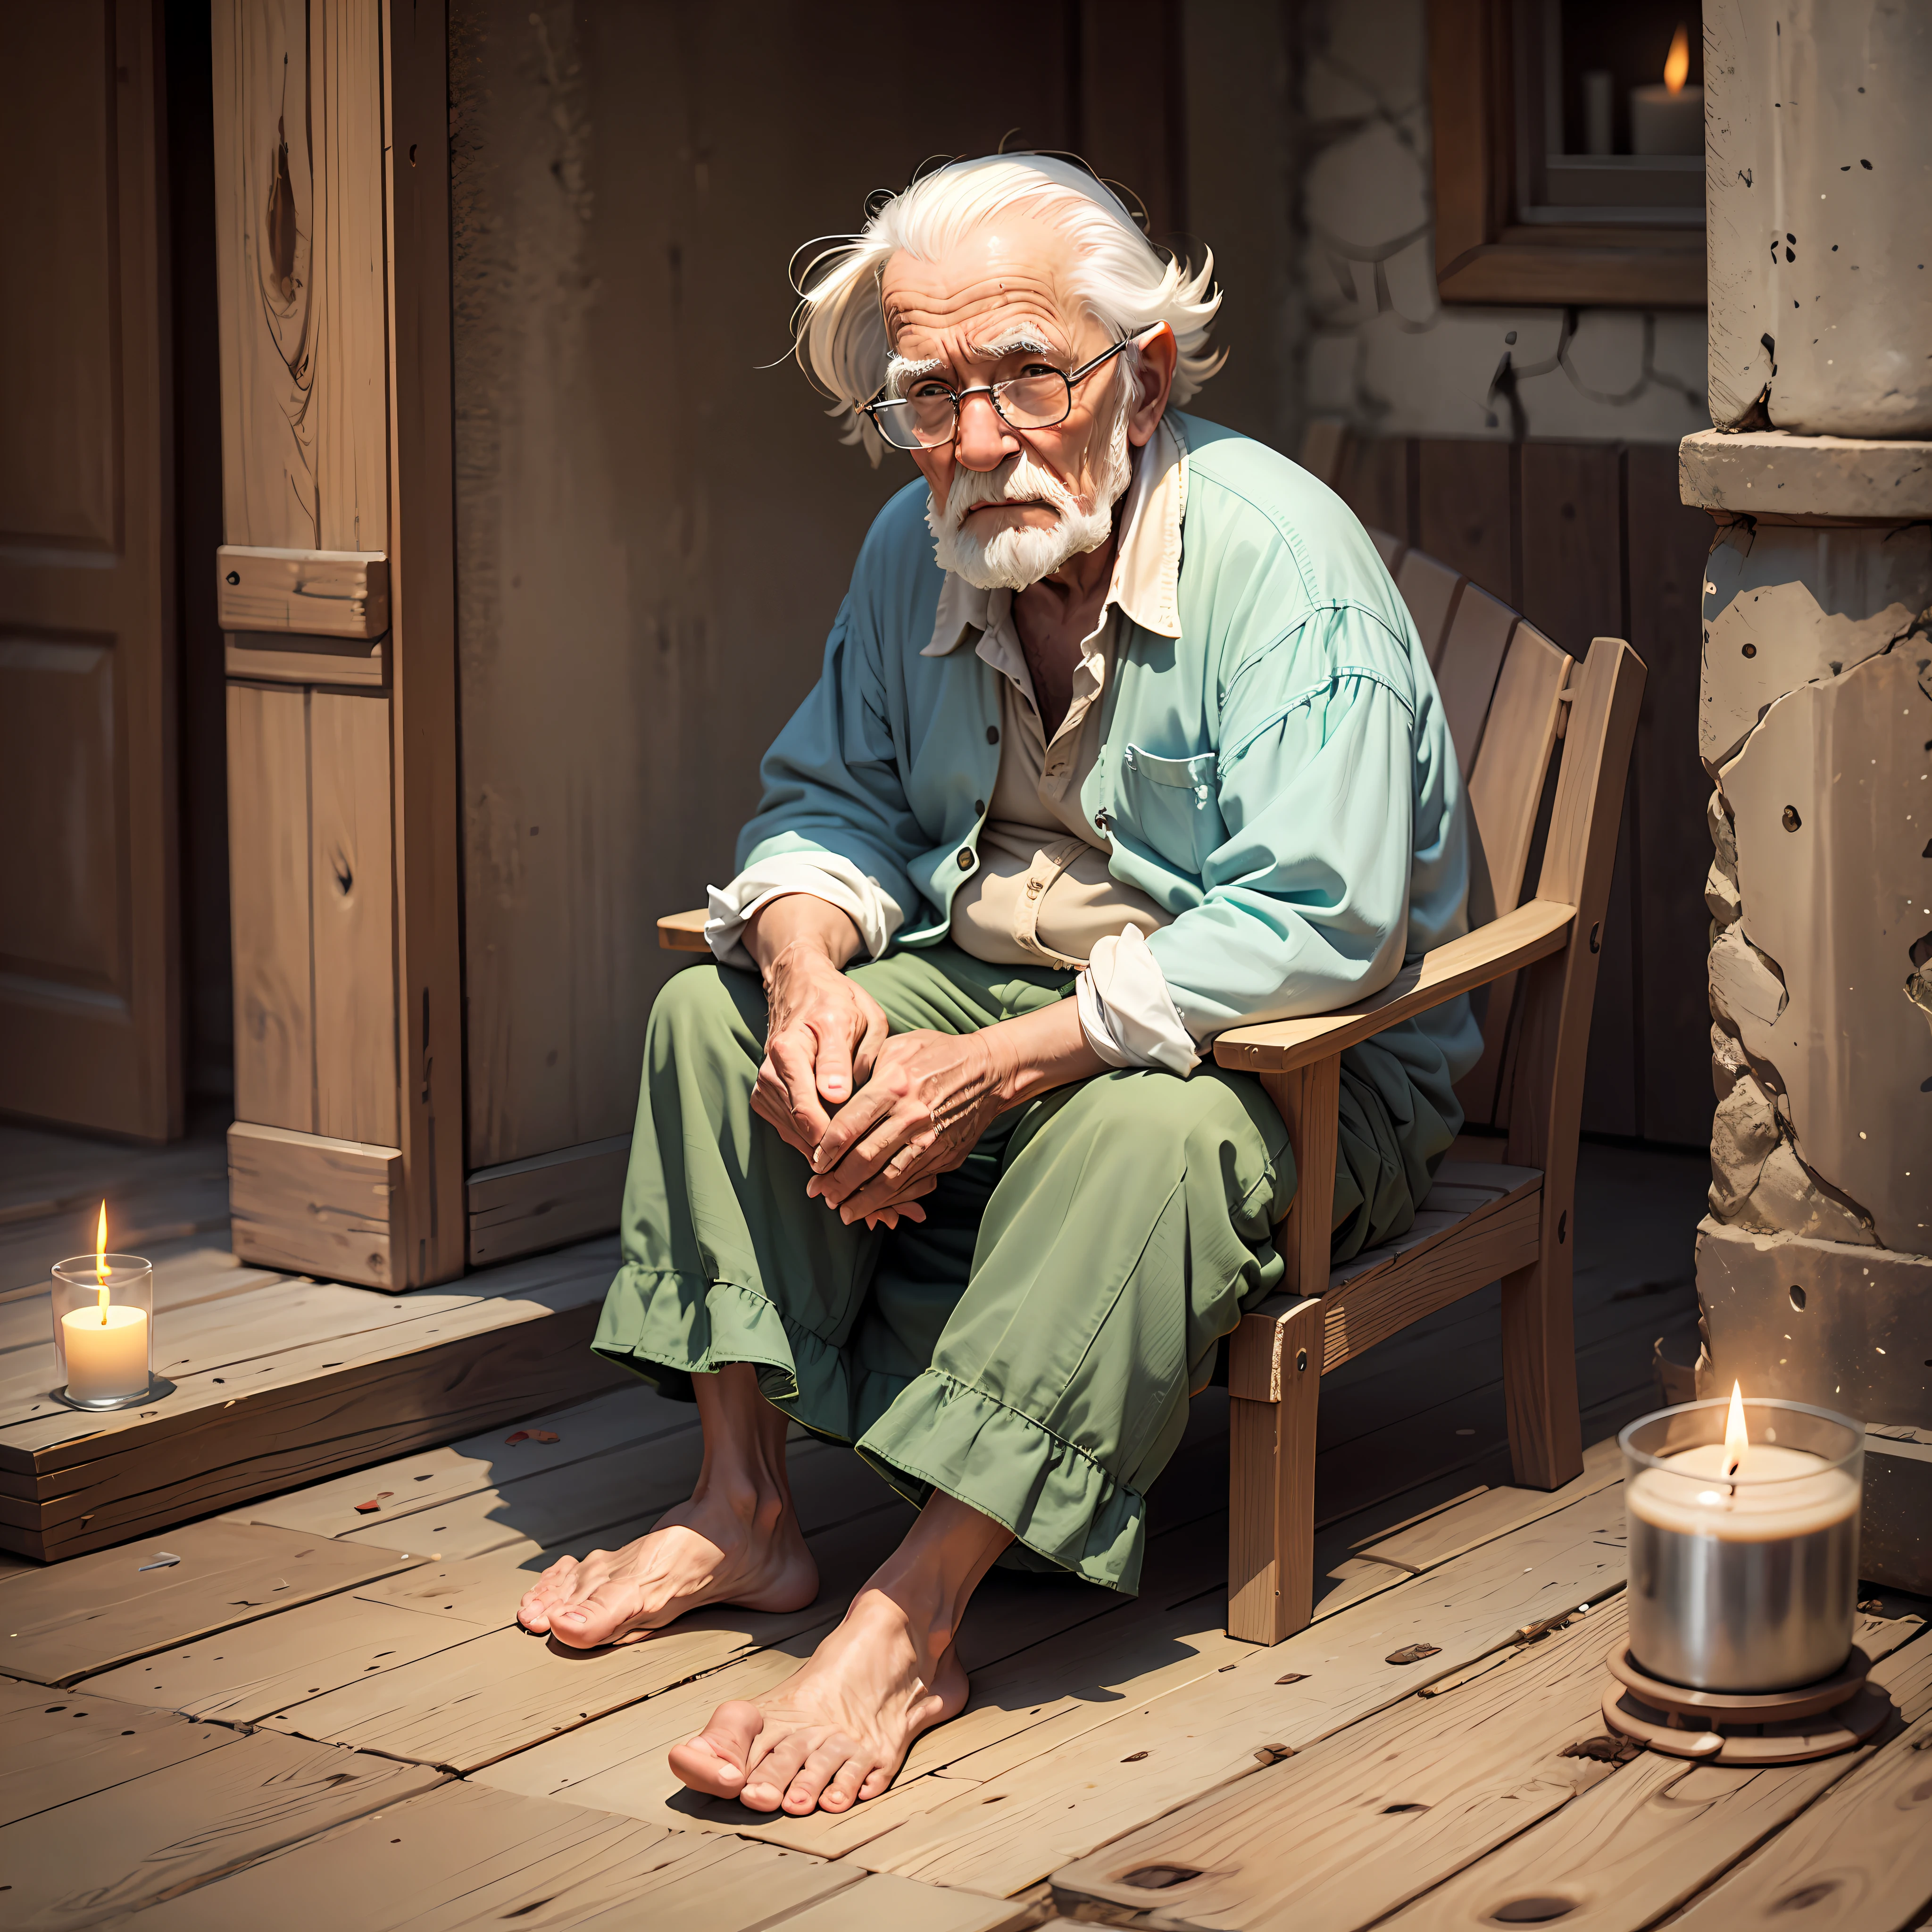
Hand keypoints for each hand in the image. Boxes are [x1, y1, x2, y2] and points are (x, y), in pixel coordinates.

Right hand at [751, 940, 888, 1152]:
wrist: (801, 989)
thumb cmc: (838, 1003)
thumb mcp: (858, 1019)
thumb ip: (845, 1059)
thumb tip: (834, 1095)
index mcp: (792, 1049)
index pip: (808, 1110)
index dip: (834, 1139)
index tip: (857, 1154)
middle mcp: (771, 1069)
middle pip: (801, 1128)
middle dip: (833, 1148)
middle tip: (865, 1160)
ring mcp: (764, 1084)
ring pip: (795, 1134)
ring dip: (823, 1147)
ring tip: (856, 1149)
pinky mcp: (763, 1096)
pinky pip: (788, 1131)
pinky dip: (811, 1138)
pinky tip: (835, 1134)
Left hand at [806, 1028, 1010, 1225]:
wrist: (989, 1071)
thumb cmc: (937, 1054)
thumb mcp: (896, 1046)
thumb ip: (864, 1069)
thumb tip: (833, 1094)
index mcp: (894, 1086)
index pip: (848, 1127)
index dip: (825, 1150)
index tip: (813, 1163)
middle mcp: (911, 1117)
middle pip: (864, 1160)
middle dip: (836, 1182)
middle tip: (818, 1193)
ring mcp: (930, 1140)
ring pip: (888, 1180)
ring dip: (860, 1200)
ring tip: (840, 1211)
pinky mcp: (945, 1156)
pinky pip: (913, 1185)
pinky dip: (891, 1200)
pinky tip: (874, 1206)